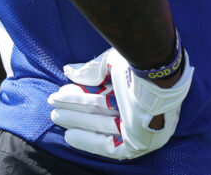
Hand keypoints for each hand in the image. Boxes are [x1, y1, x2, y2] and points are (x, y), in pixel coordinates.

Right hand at [47, 45, 193, 159]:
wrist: (156, 75)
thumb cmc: (139, 64)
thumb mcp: (112, 64)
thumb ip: (91, 70)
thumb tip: (68, 71)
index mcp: (139, 87)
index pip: (106, 94)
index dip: (82, 95)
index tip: (61, 92)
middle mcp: (141, 107)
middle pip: (102, 110)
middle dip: (76, 109)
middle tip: (54, 106)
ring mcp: (141, 126)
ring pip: (102, 125)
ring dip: (78, 121)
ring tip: (55, 114)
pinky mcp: (139, 143)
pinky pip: (110, 147)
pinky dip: (89, 141)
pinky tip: (69, 134)